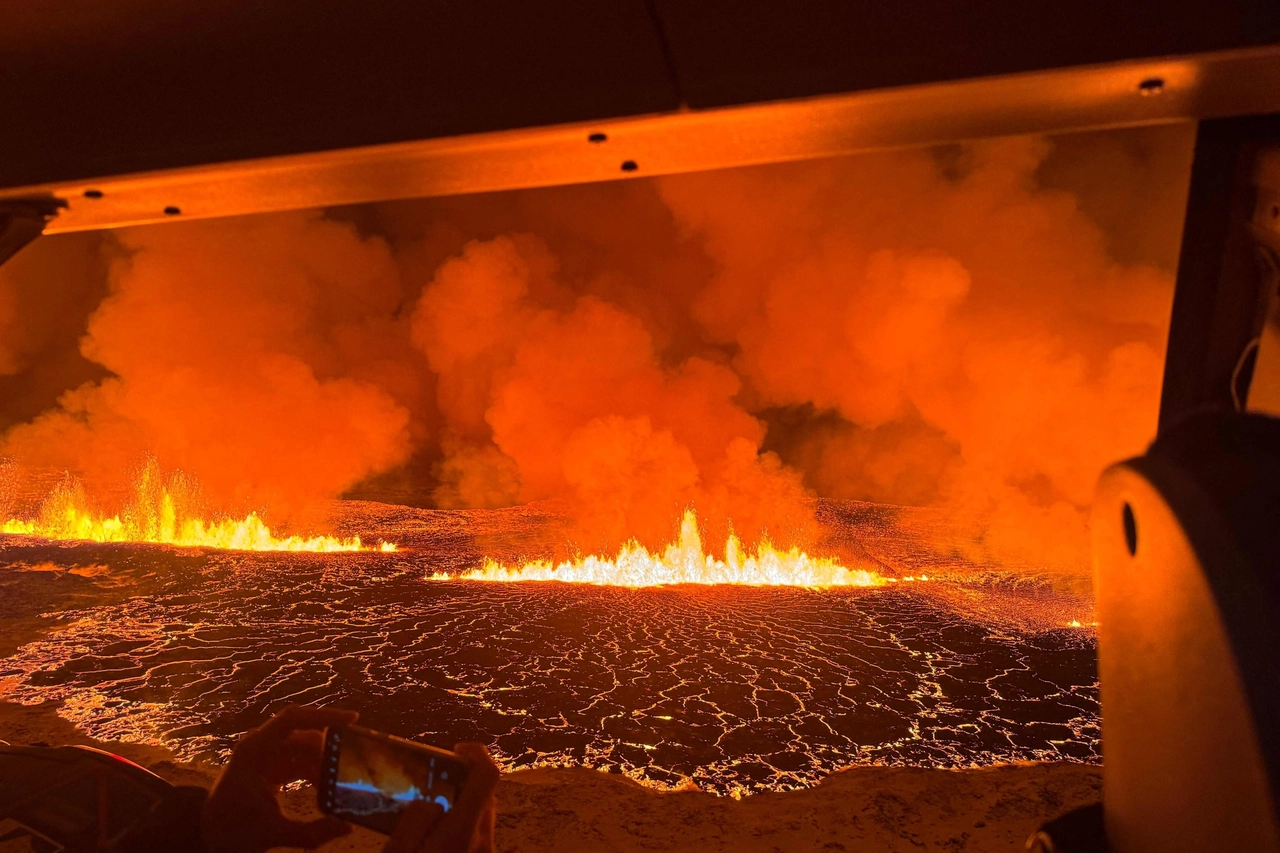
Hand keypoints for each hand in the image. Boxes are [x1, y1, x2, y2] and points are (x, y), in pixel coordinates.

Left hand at [200, 704, 357, 852]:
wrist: (208, 835)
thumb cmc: (231, 831)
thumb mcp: (272, 834)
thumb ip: (312, 832)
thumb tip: (346, 827)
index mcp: (253, 751)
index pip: (291, 720)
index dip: (323, 715)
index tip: (352, 719)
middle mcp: (260, 746)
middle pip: (303, 734)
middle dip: (329, 746)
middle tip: (354, 759)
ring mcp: (265, 755)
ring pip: (304, 748)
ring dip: (323, 761)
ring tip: (341, 778)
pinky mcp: (271, 766)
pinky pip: (300, 761)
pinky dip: (315, 771)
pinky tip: (327, 785)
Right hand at [382, 742, 500, 852]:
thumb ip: (415, 821)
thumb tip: (431, 800)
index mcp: (461, 831)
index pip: (487, 775)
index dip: (476, 753)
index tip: (456, 750)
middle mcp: (482, 838)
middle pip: (484, 793)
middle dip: (462, 783)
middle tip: (433, 788)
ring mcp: (486, 851)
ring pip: (482, 813)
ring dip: (463, 806)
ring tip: (431, 816)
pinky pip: (479, 833)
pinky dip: (464, 826)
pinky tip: (438, 839)